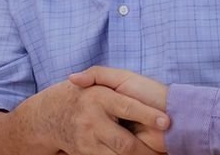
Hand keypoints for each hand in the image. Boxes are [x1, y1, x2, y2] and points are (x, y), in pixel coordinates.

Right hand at [13, 79, 168, 154]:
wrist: (53, 117)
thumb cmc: (86, 95)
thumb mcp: (94, 80)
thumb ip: (96, 73)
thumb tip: (75, 77)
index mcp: (99, 98)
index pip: (127, 107)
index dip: (147, 115)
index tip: (166, 121)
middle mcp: (93, 121)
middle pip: (124, 143)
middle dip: (146, 149)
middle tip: (163, 149)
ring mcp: (88, 141)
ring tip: (155, 153)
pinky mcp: (86, 154)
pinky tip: (137, 154)